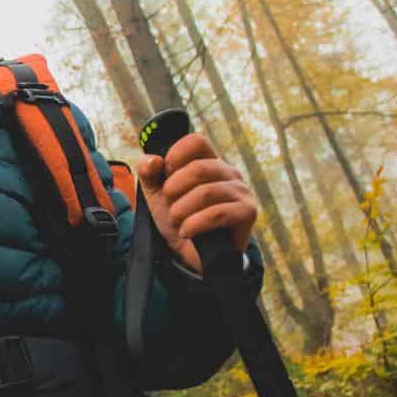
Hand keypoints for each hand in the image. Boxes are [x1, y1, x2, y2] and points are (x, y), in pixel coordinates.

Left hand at [136, 133, 257, 274]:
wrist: (192, 255)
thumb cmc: (179, 218)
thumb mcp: (157, 195)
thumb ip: (149, 173)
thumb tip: (153, 160)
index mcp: (209, 161)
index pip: (196, 141)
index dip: (175, 156)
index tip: (165, 177)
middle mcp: (229, 172)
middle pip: (199, 167)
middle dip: (175, 189)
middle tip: (170, 205)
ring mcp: (241, 191)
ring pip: (207, 192)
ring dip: (183, 210)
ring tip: (177, 221)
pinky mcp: (247, 212)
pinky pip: (218, 213)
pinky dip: (195, 224)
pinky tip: (186, 232)